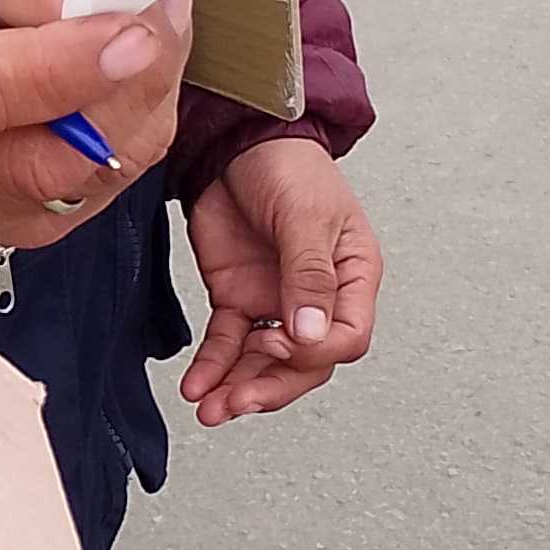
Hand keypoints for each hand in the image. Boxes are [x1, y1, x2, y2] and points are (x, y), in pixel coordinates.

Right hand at [0, 0, 190, 251]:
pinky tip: (117, 81)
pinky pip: (82, 199)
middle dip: (123, 87)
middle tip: (161, 10)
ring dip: (134, 108)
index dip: (59, 71)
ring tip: (145, 29)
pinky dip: (121, 137)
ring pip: (70, 185)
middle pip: (28, 159)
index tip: (131, 31)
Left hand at [181, 137, 380, 424]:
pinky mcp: (238, 299)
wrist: (236, 142)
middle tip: (239, 402)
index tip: (284, 341)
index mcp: (353, 276)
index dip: (316, 351)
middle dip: (272, 386)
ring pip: (264, 362)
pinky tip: (197, 386)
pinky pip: (228, 344)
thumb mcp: (304, 215)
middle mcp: (318, 297)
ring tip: (211, 407)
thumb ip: (308, 275)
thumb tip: (311, 333)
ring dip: (238, 387)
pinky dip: (213, 367)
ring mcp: (276, 301)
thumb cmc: (287, 166)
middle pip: (305, 363)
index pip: (348, 336)